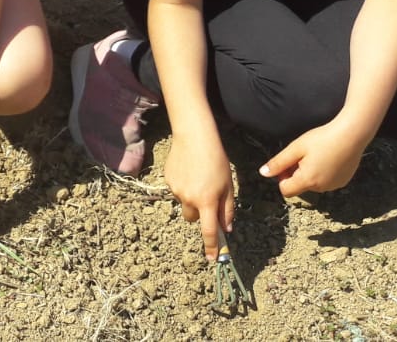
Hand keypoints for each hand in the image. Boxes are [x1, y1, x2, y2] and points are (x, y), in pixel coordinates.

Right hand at [164, 133, 235, 259]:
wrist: (194, 138)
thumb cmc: (216, 160)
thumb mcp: (228, 185)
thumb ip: (227, 209)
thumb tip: (225, 228)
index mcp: (207, 201)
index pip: (209, 231)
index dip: (211, 247)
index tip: (212, 259)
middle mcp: (189, 199)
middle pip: (193, 218)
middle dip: (199, 213)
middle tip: (206, 197)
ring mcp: (176, 191)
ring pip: (185, 203)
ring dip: (191, 198)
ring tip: (197, 177)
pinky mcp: (168, 181)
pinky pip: (177, 191)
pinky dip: (184, 186)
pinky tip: (189, 171)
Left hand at [259, 121, 366, 198]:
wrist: (352, 134)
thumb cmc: (322, 139)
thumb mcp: (296, 148)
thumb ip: (278, 162)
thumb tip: (263, 173)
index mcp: (307, 181)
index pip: (286, 190)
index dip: (282, 177)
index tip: (288, 163)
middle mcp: (321, 188)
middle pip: (300, 186)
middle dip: (297, 173)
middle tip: (303, 154)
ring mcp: (334, 186)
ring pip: (313, 183)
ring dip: (310, 173)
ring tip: (318, 154)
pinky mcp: (343, 181)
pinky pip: (327, 181)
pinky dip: (324, 172)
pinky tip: (329, 157)